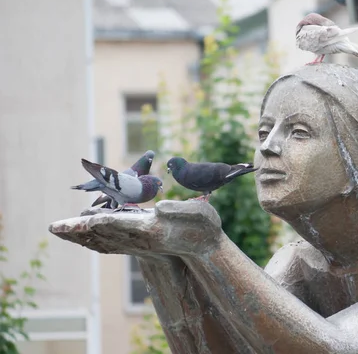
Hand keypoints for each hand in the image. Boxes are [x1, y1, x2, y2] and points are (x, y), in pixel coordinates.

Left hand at [49, 200, 222, 255]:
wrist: (206, 250)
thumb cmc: (206, 229)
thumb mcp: (200, 214)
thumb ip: (181, 210)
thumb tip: (160, 207)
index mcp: (152, 229)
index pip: (119, 225)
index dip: (97, 221)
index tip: (77, 219)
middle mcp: (140, 239)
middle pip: (102, 234)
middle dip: (77, 230)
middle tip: (53, 227)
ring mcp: (138, 244)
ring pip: (102, 240)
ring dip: (79, 235)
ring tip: (60, 229)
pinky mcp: (138, 244)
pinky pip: (110, 243)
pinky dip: (93, 239)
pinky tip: (84, 236)